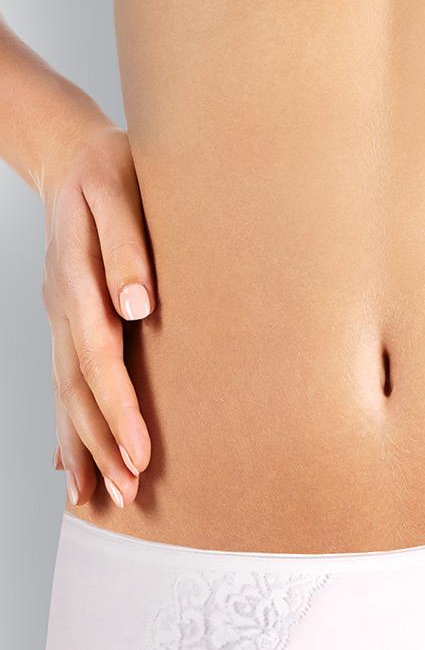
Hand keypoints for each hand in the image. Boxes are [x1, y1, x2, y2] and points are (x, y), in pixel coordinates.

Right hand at [42, 121, 155, 507]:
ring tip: (99, 496)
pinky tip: (69, 468)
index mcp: (78, 279)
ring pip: (66, 394)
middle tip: (126, 493)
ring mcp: (59, 319)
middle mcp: (63, 307)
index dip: (119, 410)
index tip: (140, 453)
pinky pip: (62, 385)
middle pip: (78, 389)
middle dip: (101, 445)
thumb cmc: (111, 170)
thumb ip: (128, 247)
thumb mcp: (121, 191)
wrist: (71, 152)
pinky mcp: (65, 324)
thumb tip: (137, 305)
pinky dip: (65, 429)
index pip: (99, 359)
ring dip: (83, 448)